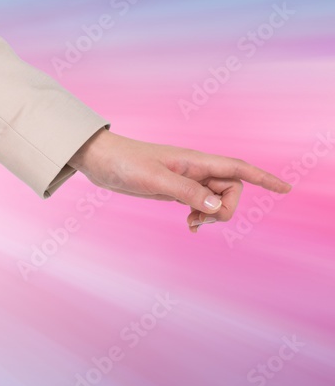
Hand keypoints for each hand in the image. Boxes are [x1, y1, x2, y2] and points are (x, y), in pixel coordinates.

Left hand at [68, 129, 292, 230]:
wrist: (101, 160)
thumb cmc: (125, 163)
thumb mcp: (154, 180)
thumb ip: (186, 192)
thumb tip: (216, 206)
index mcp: (195, 161)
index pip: (238, 169)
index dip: (263, 179)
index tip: (285, 189)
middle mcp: (195, 168)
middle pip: (231, 188)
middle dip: (226, 208)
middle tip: (202, 220)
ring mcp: (185, 178)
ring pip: (216, 197)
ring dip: (213, 214)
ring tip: (192, 225)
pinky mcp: (174, 188)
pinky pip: (201, 202)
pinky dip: (201, 214)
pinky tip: (190, 225)